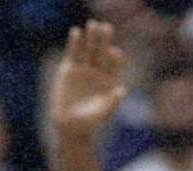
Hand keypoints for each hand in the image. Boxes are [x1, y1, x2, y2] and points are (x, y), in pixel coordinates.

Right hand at [51, 20, 126, 134]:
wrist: (70, 124)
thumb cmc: (90, 122)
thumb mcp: (103, 113)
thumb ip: (113, 102)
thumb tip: (123, 90)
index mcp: (109, 80)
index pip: (114, 65)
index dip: (115, 58)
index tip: (115, 53)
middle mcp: (98, 71)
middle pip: (102, 52)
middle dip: (104, 41)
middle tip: (107, 28)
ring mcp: (84, 68)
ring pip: (88, 49)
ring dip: (90, 37)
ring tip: (92, 24)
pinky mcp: (70, 68)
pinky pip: (73, 52)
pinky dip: (74, 43)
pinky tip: (76, 32)